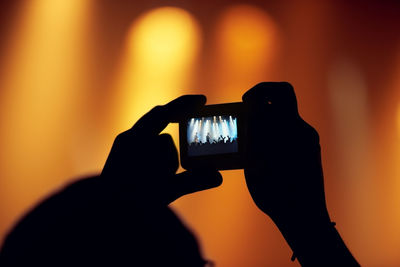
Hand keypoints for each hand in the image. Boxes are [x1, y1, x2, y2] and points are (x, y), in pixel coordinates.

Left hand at [101, 95, 221, 205]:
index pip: (165, 113)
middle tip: (193, 127)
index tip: (203, 100)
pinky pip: (145, 150)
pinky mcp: (121, 160)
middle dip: (176, 127)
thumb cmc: (130, 201)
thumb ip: (193, 181)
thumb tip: (217, 176)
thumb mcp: (166, 190)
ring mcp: (123, 150)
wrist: (101, 216)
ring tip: (165, 176)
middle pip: (159, 124)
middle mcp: (128, 140)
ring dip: (165, 153)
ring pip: (154, 142)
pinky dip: (157, 158)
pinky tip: (157, 176)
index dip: (185, 105)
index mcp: (136, 139)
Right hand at [242, 82, 329, 226]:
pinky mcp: (311, 145)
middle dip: (265, 93)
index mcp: (285, 131)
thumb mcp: (255, 163)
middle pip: (285, 93)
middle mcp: (300, 128)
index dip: (256, 94)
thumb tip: (250, 117)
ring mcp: (308, 136)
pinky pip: (292, 126)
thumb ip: (253, 137)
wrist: (304, 214)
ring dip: (270, 112)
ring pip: (287, 111)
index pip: (271, 96)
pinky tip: (266, 144)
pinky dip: (277, 127)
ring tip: (255, 129)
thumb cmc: (275, 194)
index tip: (245, 103)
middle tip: (250, 103)